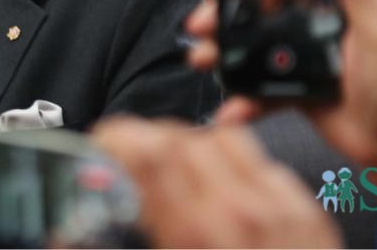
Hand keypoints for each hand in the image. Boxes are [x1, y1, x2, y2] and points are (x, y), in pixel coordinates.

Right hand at [92, 117, 339, 247]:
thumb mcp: (171, 248)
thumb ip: (117, 246)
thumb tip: (69, 237)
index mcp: (193, 237)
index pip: (148, 152)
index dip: (117, 139)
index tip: (102, 147)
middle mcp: (239, 216)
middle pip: (180, 137)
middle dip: (148, 142)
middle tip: (133, 163)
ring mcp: (279, 214)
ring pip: (222, 139)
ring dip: (192, 149)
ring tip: (178, 176)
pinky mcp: (308, 220)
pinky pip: (263, 164)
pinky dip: (236, 169)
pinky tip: (224, 198)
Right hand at [184, 0, 376, 169]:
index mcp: (331, 8)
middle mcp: (311, 31)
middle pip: (255, 20)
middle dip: (221, 21)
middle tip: (197, 26)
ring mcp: (300, 64)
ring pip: (250, 56)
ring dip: (222, 58)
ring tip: (201, 61)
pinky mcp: (294, 96)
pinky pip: (261, 97)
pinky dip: (243, 104)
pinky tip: (228, 112)